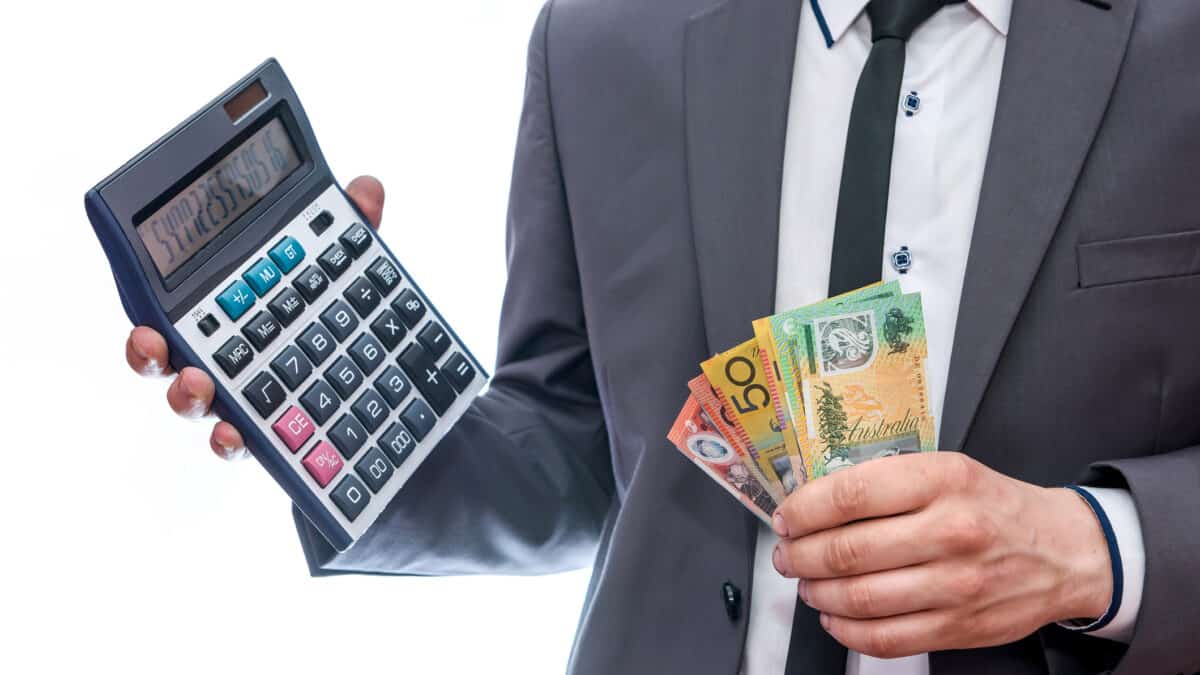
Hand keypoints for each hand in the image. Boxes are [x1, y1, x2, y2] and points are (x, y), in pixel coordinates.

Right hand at [124, 176, 384, 459]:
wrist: (381, 381)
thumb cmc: (341, 311)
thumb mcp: (350, 266)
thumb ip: (351, 228)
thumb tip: (366, 190)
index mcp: (228, 309)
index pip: (176, 309)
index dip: (151, 319)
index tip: (146, 325)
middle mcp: (224, 354)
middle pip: (168, 358)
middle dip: (152, 357)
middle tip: (160, 349)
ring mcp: (244, 396)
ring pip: (196, 402)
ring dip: (186, 398)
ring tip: (200, 387)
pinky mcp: (270, 433)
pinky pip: (241, 441)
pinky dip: (232, 442)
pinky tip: (237, 436)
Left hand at [771, 452, 1112, 658]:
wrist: (1065, 551)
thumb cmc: (993, 506)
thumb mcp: (947, 470)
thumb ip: (887, 482)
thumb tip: (814, 501)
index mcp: (942, 481)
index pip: (851, 495)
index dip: (805, 510)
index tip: (786, 517)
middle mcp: (951, 531)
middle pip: (848, 551)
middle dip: (800, 555)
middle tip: (787, 554)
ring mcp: (957, 584)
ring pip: (860, 598)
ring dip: (816, 592)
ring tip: (806, 583)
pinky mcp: (960, 627)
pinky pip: (885, 638)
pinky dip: (845, 630)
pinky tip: (834, 615)